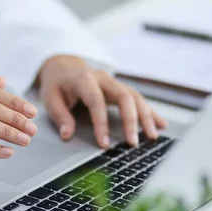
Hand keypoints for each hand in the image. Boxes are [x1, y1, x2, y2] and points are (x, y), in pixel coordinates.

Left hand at [38, 56, 166, 147]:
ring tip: (152, 137)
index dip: (101, 124)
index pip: (96, 102)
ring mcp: (115, 82)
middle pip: (124, 97)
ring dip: (145, 117)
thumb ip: (60, 116)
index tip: (104, 144)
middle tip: (132, 142)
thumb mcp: (50, 98)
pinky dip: (150, 112)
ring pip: (135, 97)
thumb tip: (67, 135)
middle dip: (130, 120)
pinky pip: (139, 99)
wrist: (64, 66)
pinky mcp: (121, 88)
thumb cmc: (57, 84)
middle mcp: (104, 79)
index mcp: (85, 79)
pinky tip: (161, 124)